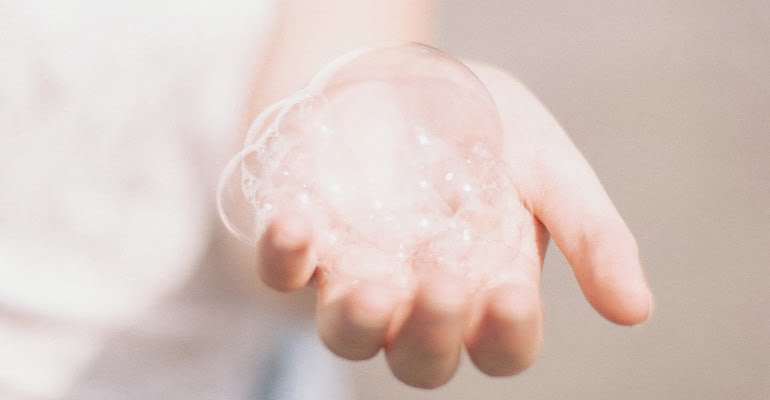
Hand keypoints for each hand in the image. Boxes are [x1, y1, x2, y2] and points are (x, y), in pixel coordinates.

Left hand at [255, 62, 651, 387]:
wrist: (406, 77)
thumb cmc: (482, 128)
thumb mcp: (549, 166)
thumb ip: (591, 235)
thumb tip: (637, 310)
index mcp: (487, 288)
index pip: (500, 345)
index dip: (506, 334)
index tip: (510, 293)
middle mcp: (420, 297)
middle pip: (421, 359)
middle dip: (431, 334)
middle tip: (443, 280)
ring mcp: (358, 273)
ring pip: (348, 335)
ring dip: (358, 322)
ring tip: (375, 285)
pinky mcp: (306, 244)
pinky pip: (281, 273)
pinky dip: (284, 257)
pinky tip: (299, 223)